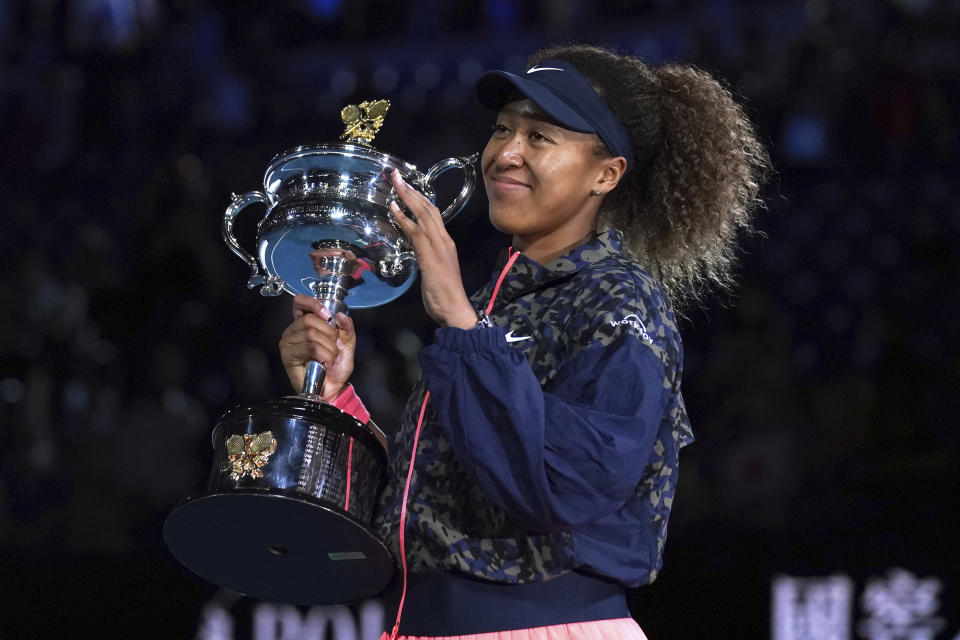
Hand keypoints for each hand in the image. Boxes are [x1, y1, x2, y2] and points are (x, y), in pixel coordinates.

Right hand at [278, 295, 356, 399]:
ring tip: (331, 358)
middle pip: (309, 319)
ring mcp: (288, 343)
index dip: (313, 304)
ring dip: (329, 347)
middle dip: (329, 333)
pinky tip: (325, 363)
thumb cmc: (336, 367)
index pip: (299, 302)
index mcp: (304, 324)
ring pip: (311, 334)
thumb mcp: (347, 343)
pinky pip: (310, 347)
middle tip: (335, 346)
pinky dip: (324, 355)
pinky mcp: (288, 356)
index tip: (328, 314)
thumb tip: (341, 315)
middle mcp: (292, 331)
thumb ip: (347, 328)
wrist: (333, 388)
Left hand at [388, 169, 476, 328]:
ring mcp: (438, 246)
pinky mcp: (430, 255)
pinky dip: (404, 218)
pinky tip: (394, 208)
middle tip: (396, 176)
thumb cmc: (445, 295)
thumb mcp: (435, 272)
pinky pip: (415, 232)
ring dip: (407, 197)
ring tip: (395, 183)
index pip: (433, 214)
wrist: (455, 309)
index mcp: (446, 243)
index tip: (407, 187)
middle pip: (428, 208)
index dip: (419, 199)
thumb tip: (417, 252)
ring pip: (423, 215)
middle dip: (412, 190)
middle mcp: (443, 240)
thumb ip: (427, 258)